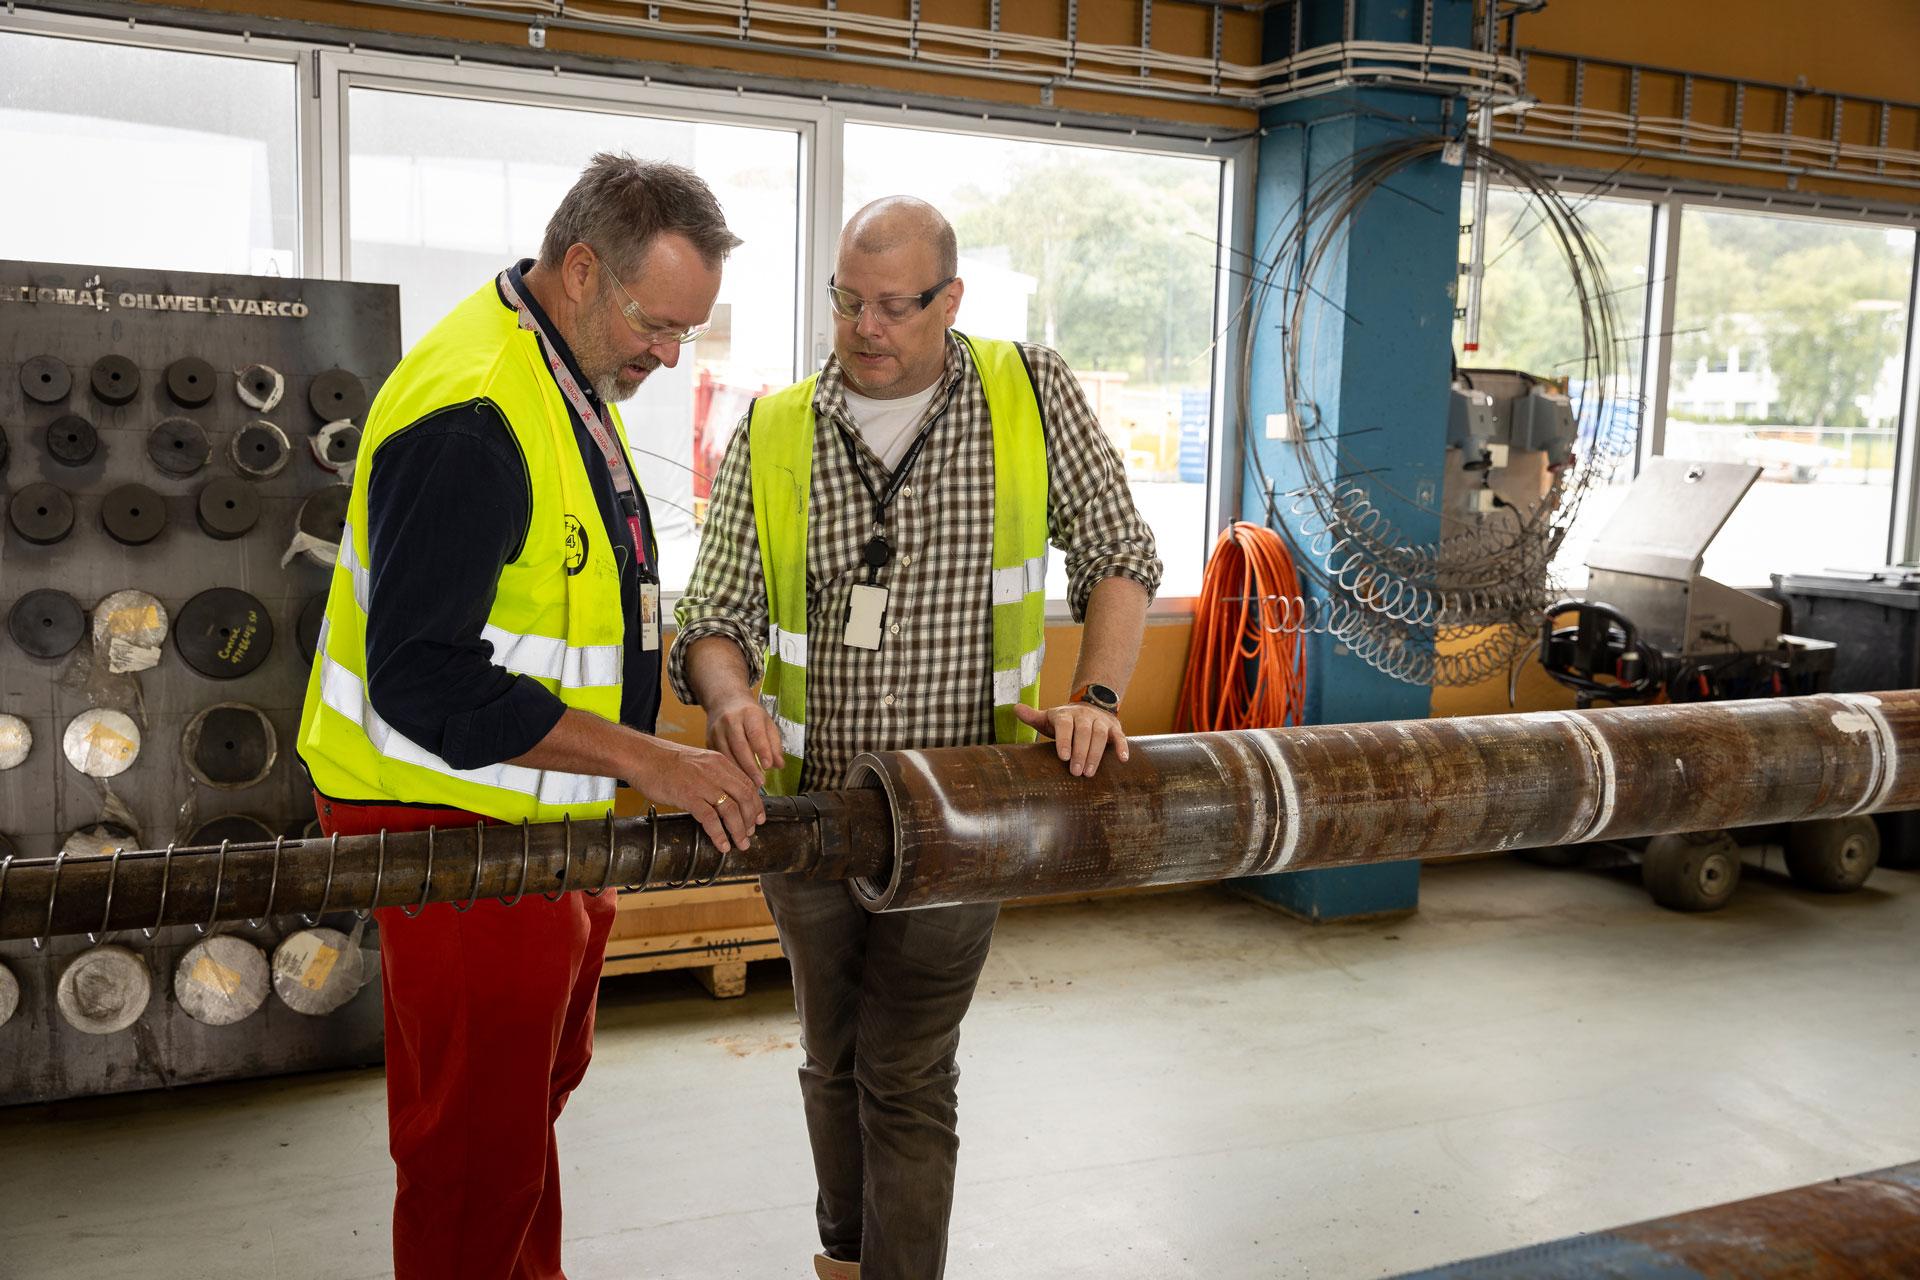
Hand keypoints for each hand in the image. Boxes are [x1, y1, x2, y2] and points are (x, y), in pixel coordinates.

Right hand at [626, 736, 764, 852]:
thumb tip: (724, 794)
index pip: (747, 783)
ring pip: (731, 810)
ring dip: (738, 830)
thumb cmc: (664, 761)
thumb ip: (713, 774)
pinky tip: (722, 844)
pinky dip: (719, 834)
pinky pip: (710, 819)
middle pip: (744, 797)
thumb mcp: (697, 761)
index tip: (758, 818)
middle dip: (750, 819)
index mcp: (719, 762)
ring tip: (740, 844)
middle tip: (750, 835)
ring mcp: (703, 783)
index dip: (756, 803)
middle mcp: (715, 771)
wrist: (642, 757)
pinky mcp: (688, 796)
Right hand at [706, 692, 784, 782]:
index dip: (762, 750)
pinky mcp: (709, 740)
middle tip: (760, 782)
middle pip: (740, 746)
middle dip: (750, 767)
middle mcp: (730, 720)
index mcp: (749, 714)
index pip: (756, 733)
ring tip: (750, 785)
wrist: (725, 702)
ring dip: (739, 772)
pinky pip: (719, 758)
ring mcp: (717, 730)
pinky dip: (728, 771)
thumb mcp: (767, 723)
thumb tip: (778, 765)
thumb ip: (774, 744)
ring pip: (727, 755)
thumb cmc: (750, 715)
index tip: (768, 766)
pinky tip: (737, 780)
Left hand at [1014, 702, 1129, 777]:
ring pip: (1100, 735)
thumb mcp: (1048, 718)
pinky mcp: (1114, 728)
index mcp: (1066, 714)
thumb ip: (1033, 717)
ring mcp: (1100, 721)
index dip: (1064, 740)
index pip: (1065, 725)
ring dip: (1096, 754)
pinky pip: (1119, 736)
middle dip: (1080, 752)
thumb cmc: (1065, 721)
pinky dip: (1122, 747)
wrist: (1090, 706)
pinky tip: (1123, 760)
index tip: (1063, 757)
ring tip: (1089, 773)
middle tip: (1076, 773)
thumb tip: (1015, 708)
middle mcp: (1084, 715)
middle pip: (1084, 732)